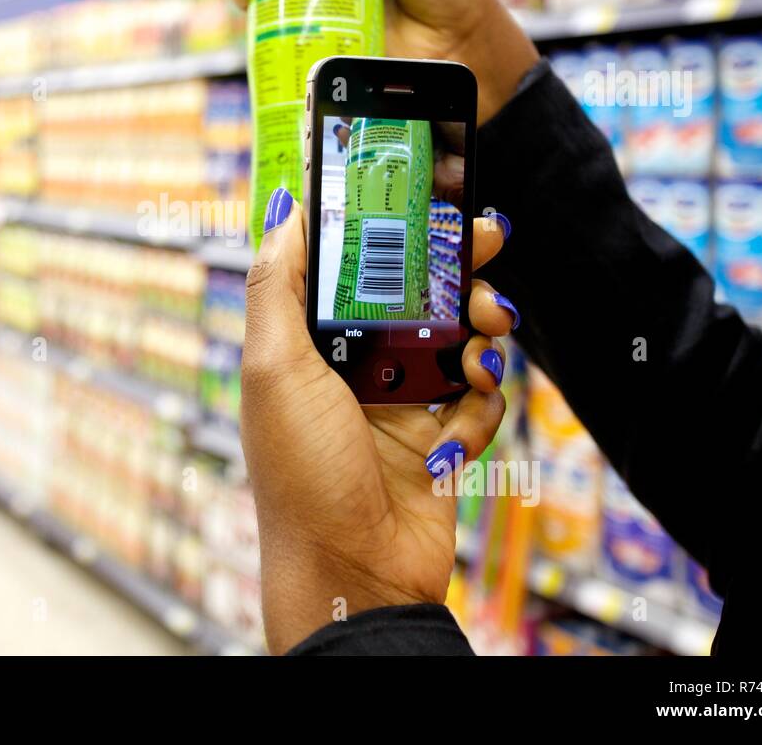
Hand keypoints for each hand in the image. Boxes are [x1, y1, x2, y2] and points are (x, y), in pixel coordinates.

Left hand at [241, 188, 517, 652]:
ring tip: (487, 333)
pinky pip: (479, 397)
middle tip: (488, 237)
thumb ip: (276, 285)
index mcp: (309, 342)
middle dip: (455, 262)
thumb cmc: (301, 473)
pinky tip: (463, 418)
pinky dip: (482, 402)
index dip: (386, 223)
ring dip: (481, 327)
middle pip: (416, 290)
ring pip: (458, 335)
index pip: (351, 262)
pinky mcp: (442, 438)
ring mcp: (401, 402)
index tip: (425, 186)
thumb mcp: (273, 369)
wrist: (353, 575)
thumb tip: (286, 205)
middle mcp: (354, 365)